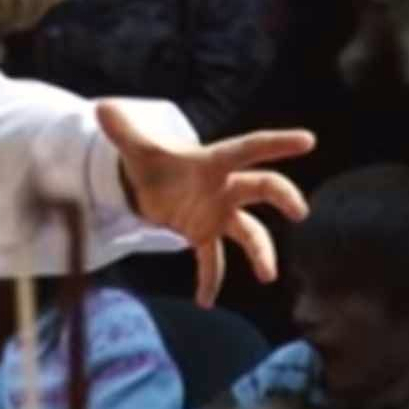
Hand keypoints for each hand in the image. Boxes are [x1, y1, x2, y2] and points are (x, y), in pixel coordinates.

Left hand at [97, 101, 312, 306]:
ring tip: (266, 275)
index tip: (307, 140)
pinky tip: (204, 301)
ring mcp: (219, 213)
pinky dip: (210, 280)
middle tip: (299, 211)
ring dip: (259, 253)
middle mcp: (224, 187)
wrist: (149, 183)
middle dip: (282, 196)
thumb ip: (122, 130)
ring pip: (249, 232)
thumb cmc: (154, 161)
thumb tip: (101, 107)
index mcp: (211, 161)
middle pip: (262, 188)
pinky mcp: (205, 234)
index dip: (276, 143)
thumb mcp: (136, 147)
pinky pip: (213, 260)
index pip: (247, 149)